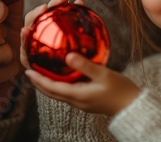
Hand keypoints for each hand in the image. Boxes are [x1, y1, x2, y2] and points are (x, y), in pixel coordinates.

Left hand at [22, 0, 140, 115]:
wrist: (133, 106)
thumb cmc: (120, 90)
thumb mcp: (104, 74)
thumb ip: (85, 65)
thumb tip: (68, 55)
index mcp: (78, 95)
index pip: (51, 88)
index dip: (38, 80)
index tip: (27, 72)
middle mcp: (76, 100)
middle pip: (51, 93)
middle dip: (39, 83)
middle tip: (30, 72)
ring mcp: (81, 102)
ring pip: (58, 94)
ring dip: (47, 85)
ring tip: (41, 74)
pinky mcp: (86, 100)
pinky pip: (67, 93)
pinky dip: (58, 85)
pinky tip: (62, 77)